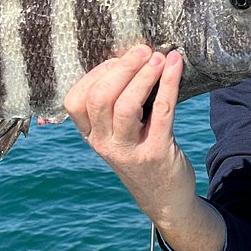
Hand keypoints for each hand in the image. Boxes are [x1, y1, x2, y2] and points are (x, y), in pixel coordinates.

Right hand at [64, 45, 195, 222]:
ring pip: (125, 106)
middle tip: (143, 51)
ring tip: (158, 58)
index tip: (118, 58)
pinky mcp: (156, 152)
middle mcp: (104, 144)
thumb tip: (130, 56)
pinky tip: (175, 66)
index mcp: (91, 135)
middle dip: (121, 68)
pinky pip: (162, 111)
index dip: (96, 73)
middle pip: (99, 99)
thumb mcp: (118, 134)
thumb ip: (115, 104)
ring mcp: (129, 150)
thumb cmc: (142, 153)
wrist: (165, 198)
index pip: (75, 100)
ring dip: (143, 76)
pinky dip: (169, 84)